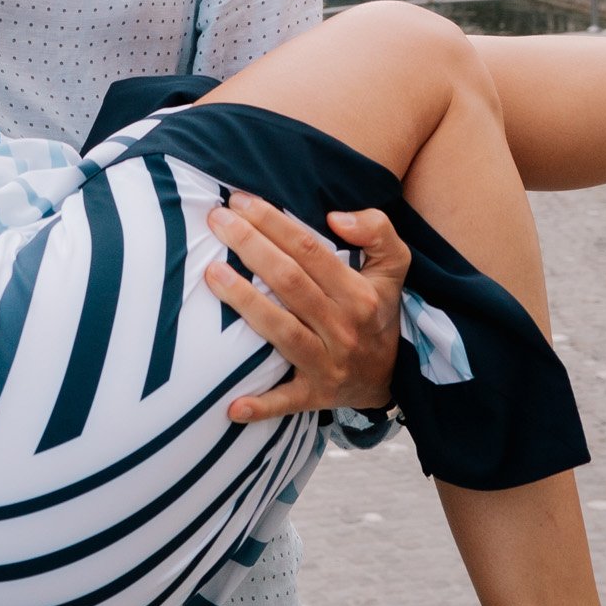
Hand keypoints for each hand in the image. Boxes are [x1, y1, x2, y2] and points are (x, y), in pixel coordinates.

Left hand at [203, 191, 406, 420]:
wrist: (392, 374)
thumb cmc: (378, 308)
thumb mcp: (393, 266)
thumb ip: (376, 230)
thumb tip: (335, 218)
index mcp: (360, 294)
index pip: (310, 250)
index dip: (273, 221)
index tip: (240, 201)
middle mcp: (344, 329)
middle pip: (289, 282)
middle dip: (250, 246)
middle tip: (216, 219)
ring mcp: (328, 365)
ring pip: (280, 330)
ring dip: (244, 301)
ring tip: (211, 272)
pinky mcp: (314, 395)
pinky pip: (285, 401)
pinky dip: (259, 405)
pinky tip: (230, 405)